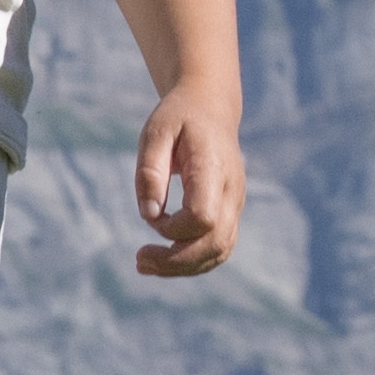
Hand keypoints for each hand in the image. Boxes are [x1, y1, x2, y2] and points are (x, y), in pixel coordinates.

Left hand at [131, 83, 243, 279]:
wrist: (211, 107)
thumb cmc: (179, 118)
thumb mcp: (155, 132)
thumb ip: (150, 171)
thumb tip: (148, 215)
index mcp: (214, 167)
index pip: (203, 216)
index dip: (173, 227)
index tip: (151, 214)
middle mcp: (231, 190)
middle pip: (215, 243)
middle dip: (176, 261)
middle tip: (139, 261)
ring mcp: (236, 203)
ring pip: (220, 251)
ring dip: (184, 267)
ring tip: (145, 265)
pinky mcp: (231, 211)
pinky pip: (219, 246)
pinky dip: (193, 260)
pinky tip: (165, 259)